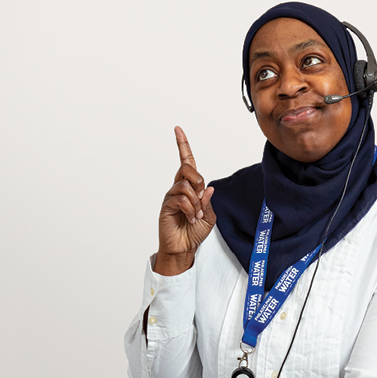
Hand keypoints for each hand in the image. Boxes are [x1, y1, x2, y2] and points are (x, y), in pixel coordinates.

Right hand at [154, 127, 215, 274]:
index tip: (178, 129)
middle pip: (187, 168)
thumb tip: (209, 189)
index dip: (182, 145)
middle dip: (198, 181)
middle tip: (201, 199)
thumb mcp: (210, 217)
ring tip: (196, 215)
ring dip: (196, 202)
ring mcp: (171, 196)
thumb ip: (209, 202)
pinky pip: (180, 199)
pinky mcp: (166, 206)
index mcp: (190, 187)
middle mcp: (179, 188)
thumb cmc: (194, 232)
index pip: (186, 162)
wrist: (184, 248)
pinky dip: (190, 209)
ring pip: (185, 185)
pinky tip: (191, 218)